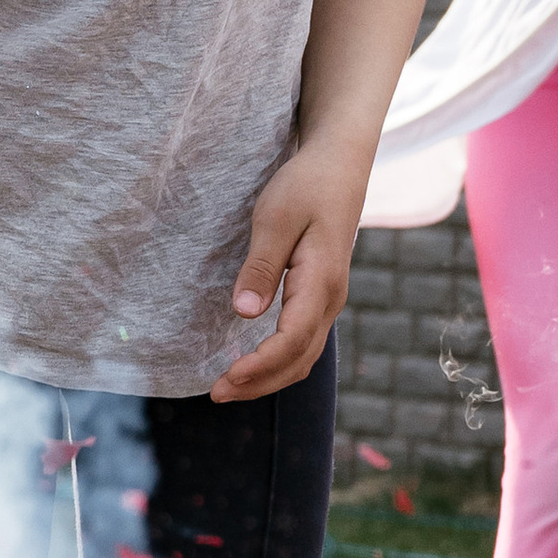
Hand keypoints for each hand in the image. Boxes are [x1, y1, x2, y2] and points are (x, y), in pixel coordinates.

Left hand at [211, 140, 370, 401]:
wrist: (340, 164)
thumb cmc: (306, 185)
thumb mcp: (276, 218)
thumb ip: (261, 267)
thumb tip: (244, 312)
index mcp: (322, 282)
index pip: (291, 340)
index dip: (259, 365)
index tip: (226, 378)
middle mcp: (331, 299)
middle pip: (300, 360)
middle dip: (260, 383)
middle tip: (216, 393)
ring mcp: (329, 299)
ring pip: (304, 356)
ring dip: (269, 377)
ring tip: (230, 387)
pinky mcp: (320, 295)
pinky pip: (303, 341)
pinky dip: (278, 361)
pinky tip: (253, 363)